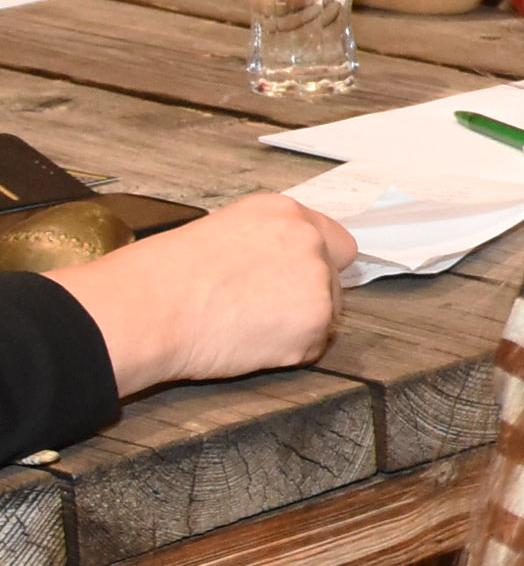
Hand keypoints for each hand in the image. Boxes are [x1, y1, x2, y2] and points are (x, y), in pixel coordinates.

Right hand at [50, 193, 355, 395]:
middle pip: (333, 276)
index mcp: (281, 212)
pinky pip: (312, 346)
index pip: (331, 239)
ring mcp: (316, 281)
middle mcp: (307, 239)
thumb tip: (274, 267)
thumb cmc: (162, 277)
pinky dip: (287, 353)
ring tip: (244, 327)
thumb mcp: (217, 234)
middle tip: (262, 311)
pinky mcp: (314, 323)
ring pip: (326, 313)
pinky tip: (248, 344)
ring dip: (297, 325)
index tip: (296, 280)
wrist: (147, 310)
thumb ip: (261, 244)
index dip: (315, 263)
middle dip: (306, 295)